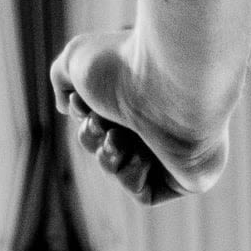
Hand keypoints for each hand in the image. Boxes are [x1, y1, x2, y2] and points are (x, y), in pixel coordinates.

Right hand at [51, 28, 227, 204]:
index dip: (81, 113)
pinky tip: (145, 154)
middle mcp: (157, 115)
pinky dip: (132, 176)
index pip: (100, 114)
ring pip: (121, 170)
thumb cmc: (124, 66)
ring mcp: (175, 146)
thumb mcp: (76, 59)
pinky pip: (144, 192)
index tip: (79, 101)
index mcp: (136, 89)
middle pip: (105, 144)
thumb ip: (62, 78)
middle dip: (91, 137)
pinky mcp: (188, 174)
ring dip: (108, 157)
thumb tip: (67, 107)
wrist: (172, 81)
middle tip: (100, 122)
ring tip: (119, 137)